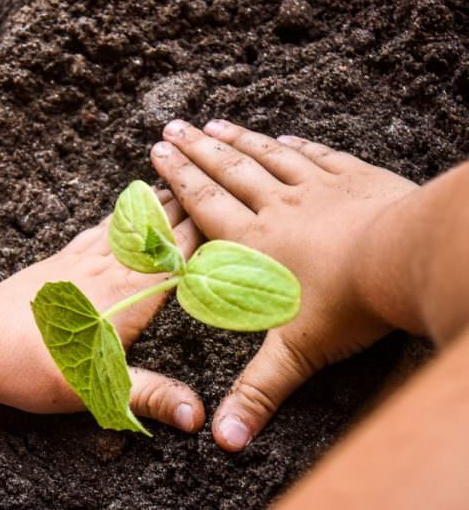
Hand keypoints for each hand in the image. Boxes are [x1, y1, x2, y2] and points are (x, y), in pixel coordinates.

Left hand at [0, 191, 205, 432]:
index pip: (181, 257)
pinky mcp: (60, 260)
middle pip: (160, 231)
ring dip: (159, 202)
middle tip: (220, 184)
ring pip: (131, 223)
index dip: (211, 235)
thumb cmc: (37, 369)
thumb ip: (151, 396)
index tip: (241, 218)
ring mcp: (83, 260)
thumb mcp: (98, 390)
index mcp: (130, 298)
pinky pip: (99, 228)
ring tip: (181, 182)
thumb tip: (197, 416)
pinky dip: (120, 214)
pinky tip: (123, 208)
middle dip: (192, 208)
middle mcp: (110, 270)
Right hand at [150, 118, 417, 450]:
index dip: (179, 177)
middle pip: (229, 171)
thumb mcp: (294, 355)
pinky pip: (316, 156)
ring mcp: (317, 188)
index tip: (158, 152)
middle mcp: (278, 208)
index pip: (206, 204)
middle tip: (173, 127)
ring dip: (239, 140)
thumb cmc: (347, 305)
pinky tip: (285, 137)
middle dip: (198, 149)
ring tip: (215, 124)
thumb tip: (224, 440)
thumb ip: (256, 393)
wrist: (405, 260)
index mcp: (255, 243)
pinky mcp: (354, 179)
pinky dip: (296, 146)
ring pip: (268, 157)